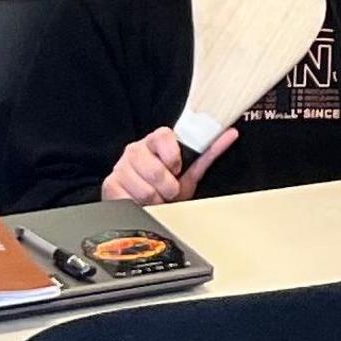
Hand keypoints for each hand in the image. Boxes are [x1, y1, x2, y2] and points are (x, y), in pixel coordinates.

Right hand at [100, 125, 232, 205]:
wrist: (146, 204)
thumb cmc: (167, 184)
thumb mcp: (189, 170)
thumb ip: (209, 152)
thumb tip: (231, 133)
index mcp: (155, 140)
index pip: (164, 137)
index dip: (174, 157)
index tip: (177, 168)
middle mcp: (134, 150)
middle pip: (156, 171)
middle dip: (168, 188)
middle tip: (168, 190)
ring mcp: (120, 167)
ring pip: (145, 190)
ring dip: (155, 200)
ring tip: (156, 197)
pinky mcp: (109, 186)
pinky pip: (129, 201)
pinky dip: (141, 207)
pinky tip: (141, 203)